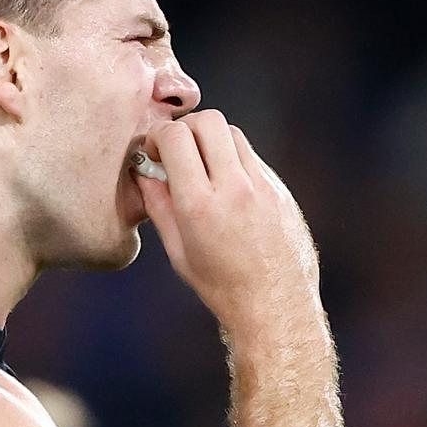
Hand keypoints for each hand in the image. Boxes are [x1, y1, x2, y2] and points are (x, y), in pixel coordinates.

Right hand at [137, 110, 322, 337]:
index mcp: (200, 205)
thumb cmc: (222, 286)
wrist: (276, 306)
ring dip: (211, 140)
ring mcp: (263, 185)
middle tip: (177, 150)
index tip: (153, 151)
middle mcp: (234, 188)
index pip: (176, 137)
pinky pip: (252, 156)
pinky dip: (233, 160)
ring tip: (203, 167)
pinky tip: (227, 187)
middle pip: (208, 121)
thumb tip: (145, 174)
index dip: (158, 136)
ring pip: (233, 132)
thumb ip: (158, 206)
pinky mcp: (281, 189)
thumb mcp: (178, 251)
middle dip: (185, 128)